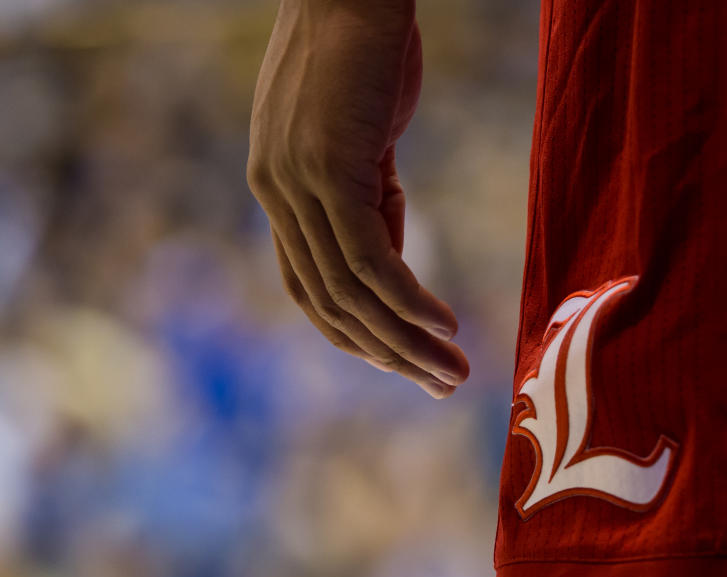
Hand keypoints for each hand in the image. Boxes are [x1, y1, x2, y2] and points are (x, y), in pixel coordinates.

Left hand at [247, 0, 468, 397]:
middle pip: (328, 303)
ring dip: (405, 341)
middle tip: (439, 383)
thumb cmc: (367, 43)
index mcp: (276, 186)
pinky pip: (371, 261)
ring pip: (351, 293)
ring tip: (452, 370)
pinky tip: (443, 327)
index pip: (308, 285)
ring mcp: (296, 185)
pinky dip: (408, 302)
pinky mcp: (329, 172)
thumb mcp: (363, 131)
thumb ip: (368, 191)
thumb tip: (391, 246)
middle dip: (386, 353)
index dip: (355, 332)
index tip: (401, 359)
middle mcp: (274, 193)